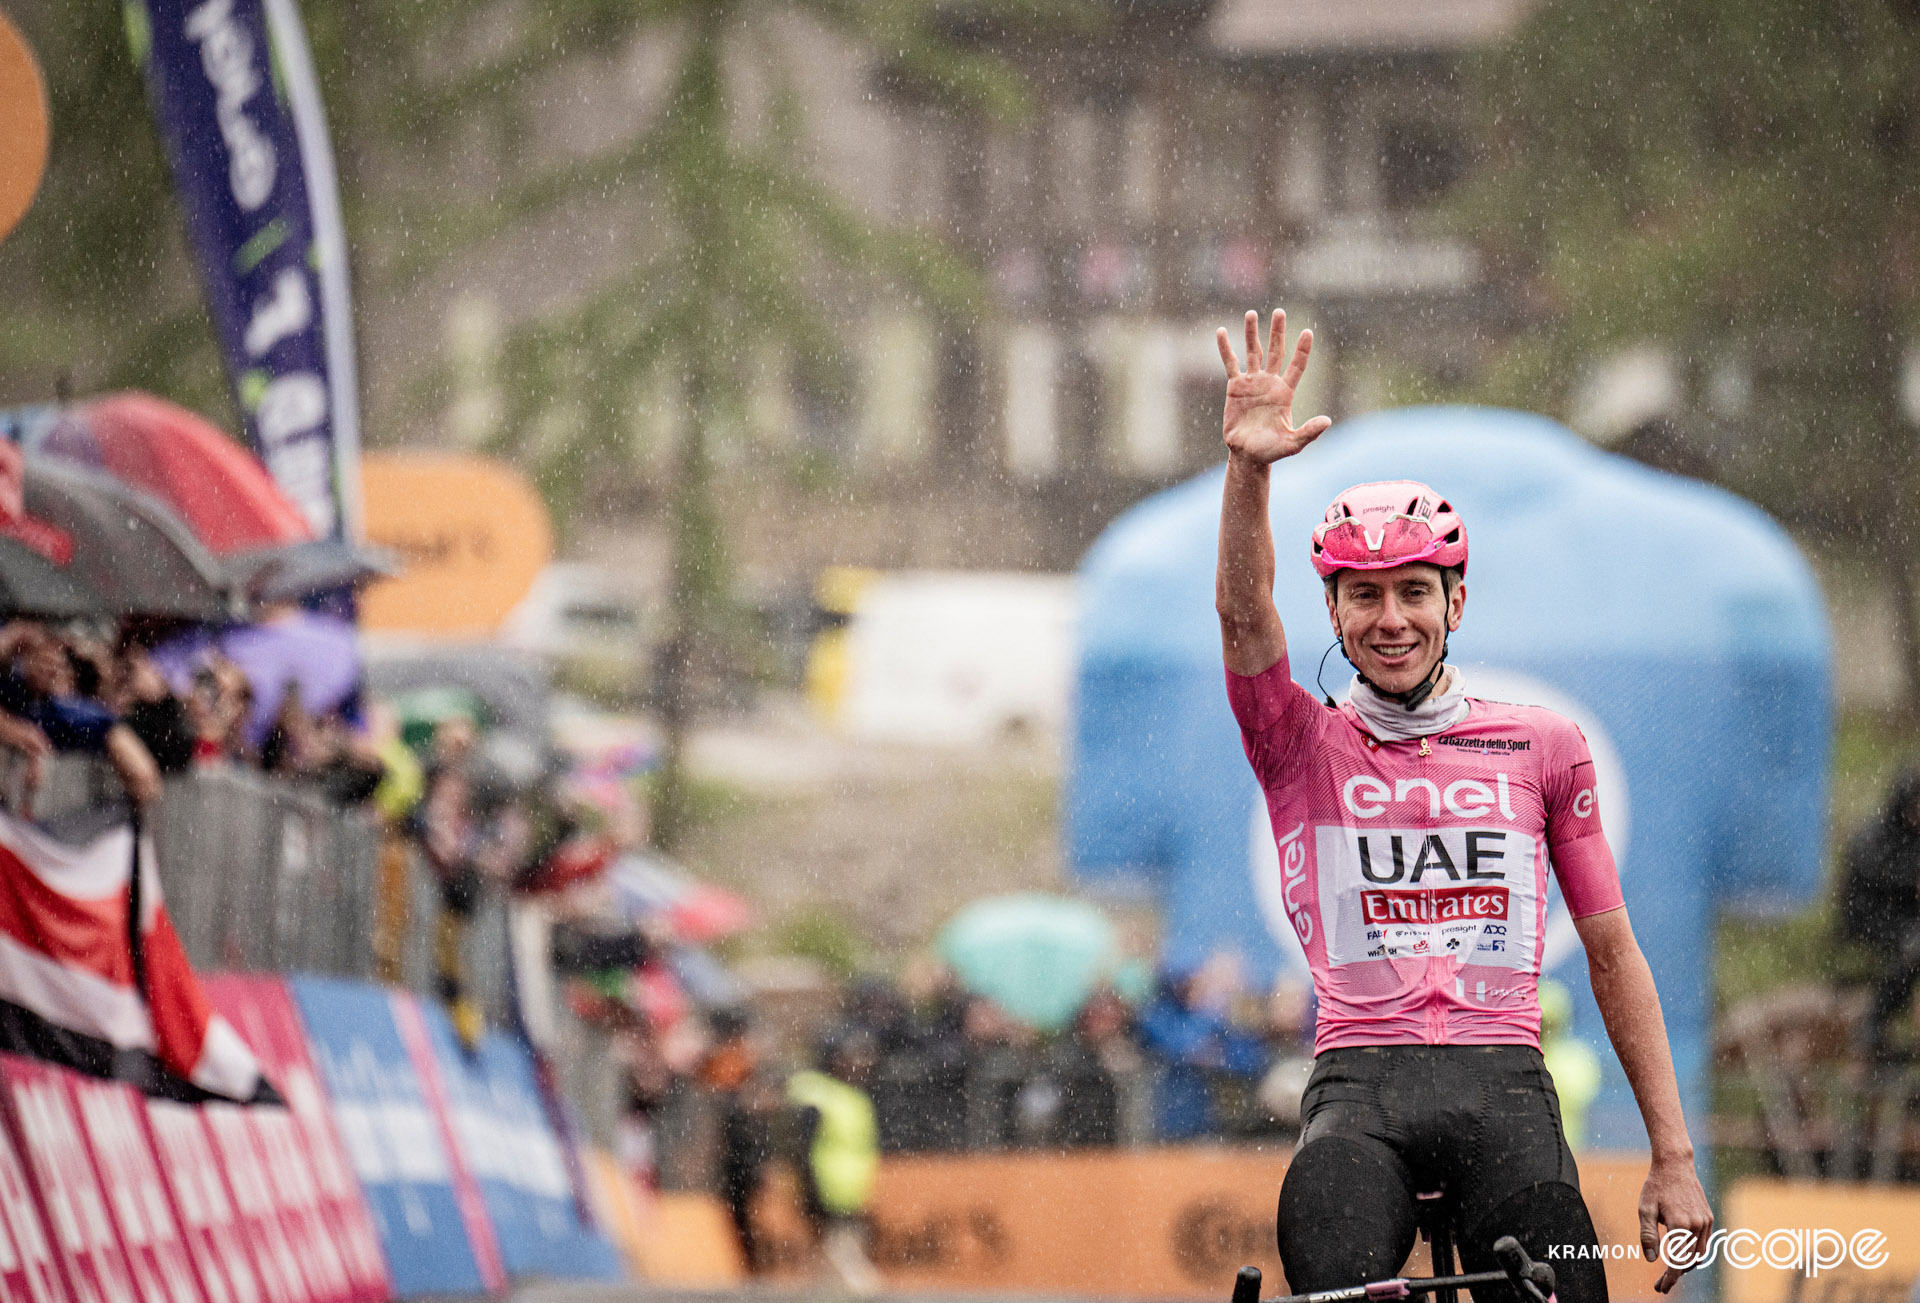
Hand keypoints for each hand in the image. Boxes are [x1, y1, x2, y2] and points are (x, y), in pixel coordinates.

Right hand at [1216, 309, 1331, 464]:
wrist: (1248, 455)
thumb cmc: (1272, 450)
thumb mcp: (1293, 443)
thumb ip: (1309, 432)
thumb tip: (1327, 421)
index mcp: (1285, 392)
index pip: (1296, 366)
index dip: (1301, 349)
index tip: (1307, 332)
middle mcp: (1270, 383)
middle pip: (1275, 351)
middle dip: (1277, 332)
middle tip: (1279, 311)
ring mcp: (1252, 383)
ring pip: (1252, 352)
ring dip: (1252, 333)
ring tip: (1251, 313)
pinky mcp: (1235, 387)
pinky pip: (1230, 364)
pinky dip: (1225, 348)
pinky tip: (1222, 332)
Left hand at [1640, 1154, 1712, 1293]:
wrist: (1675, 1166)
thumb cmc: (1656, 1187)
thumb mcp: (1644, 1209)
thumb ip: (1647, 1235)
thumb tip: (1651, 1259)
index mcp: (1680, 1224)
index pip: (1677, 1261)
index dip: (1669, 1278)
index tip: (1661, 1288)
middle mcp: (1696, 1226)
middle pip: (1688, 1261)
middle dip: (1674, 1276)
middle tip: (1660, 1285)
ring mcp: (1705, 1222)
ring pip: (1698, 1255)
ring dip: (1685, 1266)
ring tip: (1669, 1273)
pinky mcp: (1709, 1218)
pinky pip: (1703, 1244)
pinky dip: (1693, 1254)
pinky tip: (1681, 1257)